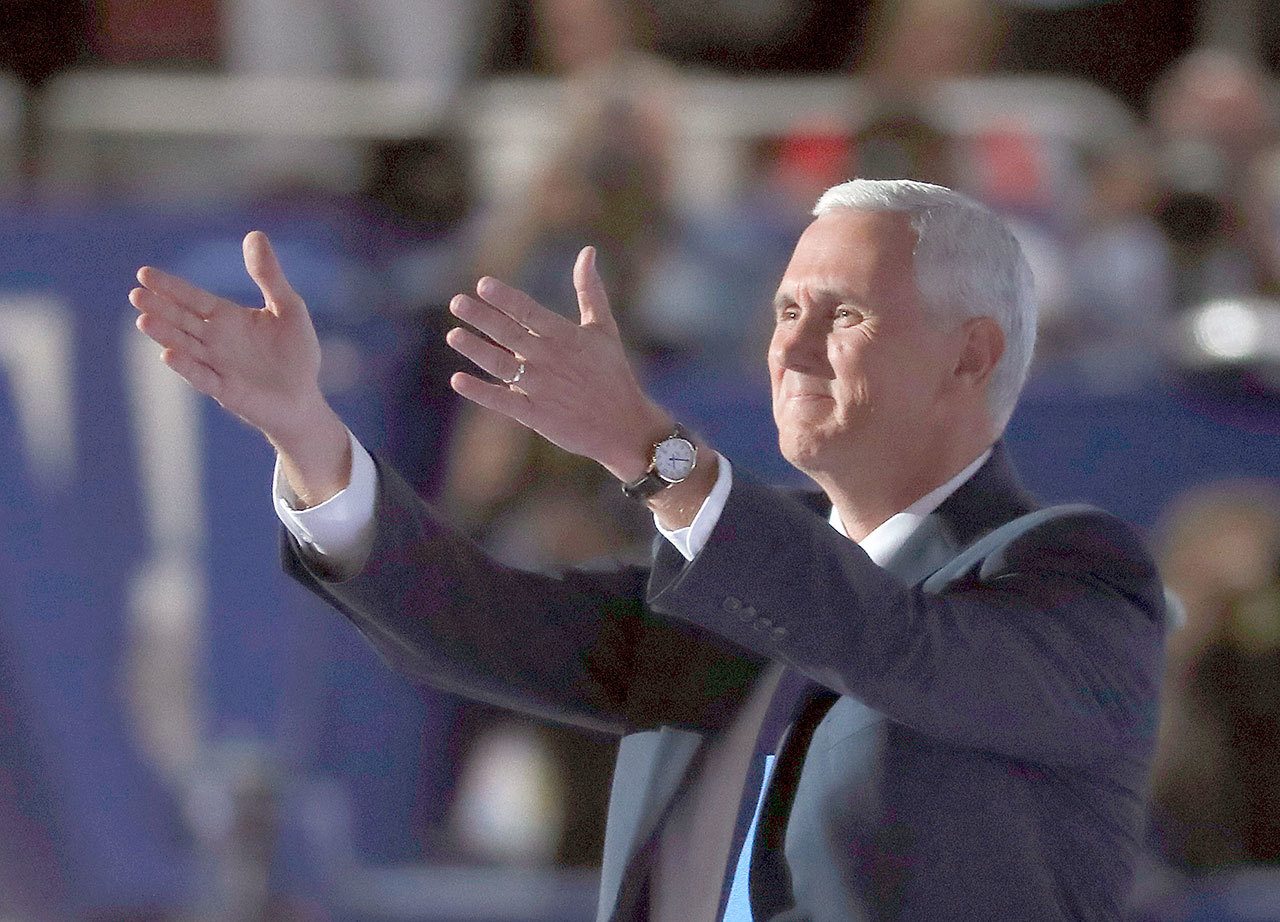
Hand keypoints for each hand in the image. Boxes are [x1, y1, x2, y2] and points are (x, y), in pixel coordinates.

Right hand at [131, 231, 349, 504]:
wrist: (304, 399)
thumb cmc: (296, 354)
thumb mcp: (288, 307)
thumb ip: (269, 275)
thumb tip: (254, 234)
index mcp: (227, 318)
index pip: (193, 298)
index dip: (171, 287)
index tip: (144, 274)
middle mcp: (216, 341)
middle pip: (182, 321)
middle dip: (160, 308)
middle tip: (135, 294)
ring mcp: (218, 366)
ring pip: (186, 347)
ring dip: (166, 335)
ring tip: (143, 320)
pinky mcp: (227, 390)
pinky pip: (203, 377)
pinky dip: (187, 367)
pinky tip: (169, 354)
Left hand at [446, 246, 668, 481]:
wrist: (623, 427)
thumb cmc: (613, 374)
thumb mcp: (604, 329)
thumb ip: (591, 290)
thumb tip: (587, 251)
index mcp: (566, 337)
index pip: (529, 312)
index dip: (505, 298)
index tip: (482, 285)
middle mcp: (550, 360)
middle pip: (509, 334)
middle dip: (481, 317)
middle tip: (456, 302)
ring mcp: (541, 388)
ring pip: (501, 365)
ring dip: (476, 350)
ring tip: (453, 335)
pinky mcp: (536, 415)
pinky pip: (502, 402)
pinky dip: (480, 392)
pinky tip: (458, 380)